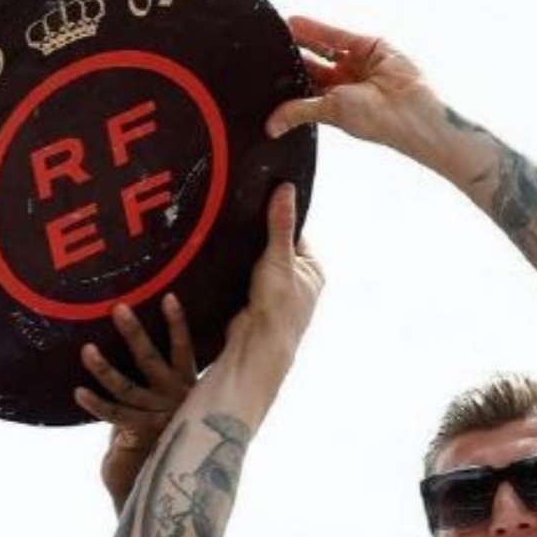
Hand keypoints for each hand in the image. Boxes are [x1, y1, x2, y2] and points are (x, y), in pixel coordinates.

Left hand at [76, 295, 196, 509]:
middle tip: (118, 308)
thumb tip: (180, 336)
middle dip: (134, 333)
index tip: (169, 297)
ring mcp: (155, 415)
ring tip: (87, 349)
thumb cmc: (173, 425)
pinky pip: (114, 415)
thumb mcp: (182, 398)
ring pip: (126, 387)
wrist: (172, 475)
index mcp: (186, 384)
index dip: (177, 324)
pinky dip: (95, 403)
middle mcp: (173, 396)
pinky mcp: (138, 432)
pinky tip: (78, 391)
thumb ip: (177, 372)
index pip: (183, 349)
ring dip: (104, 368)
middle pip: (150, 360)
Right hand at [224, 184, 323, 371]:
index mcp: (313, 271)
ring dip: (245, 256)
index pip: (295, 234)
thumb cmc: (278, 307)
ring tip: (228, 239)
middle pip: (275, 248)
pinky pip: (244, 278)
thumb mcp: (280, 258)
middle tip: (239, 221)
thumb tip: (286, 190)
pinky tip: (223, 261)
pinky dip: (236, 271)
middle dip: (258, 239)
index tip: (258, 204)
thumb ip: (281, 224)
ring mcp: (276, 294)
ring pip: (257, 264)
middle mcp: (298, 282)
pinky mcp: (254, 302)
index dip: (277, 219)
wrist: (255, 346)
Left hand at [267, 15, 441, 154]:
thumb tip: (271, 127)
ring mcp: (358, 64)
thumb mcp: (329, 112)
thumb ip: (298, 112)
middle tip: (266, 46)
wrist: (410, 110)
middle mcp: (346, 83)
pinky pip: (338, 36)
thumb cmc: (374, 120)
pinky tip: (295, 22)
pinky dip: (316, 28)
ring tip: (278, 30)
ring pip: (323, 47)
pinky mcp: (369, 46)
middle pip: (313, 64)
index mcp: (335, 103)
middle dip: (292, 55)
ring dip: (302, 38)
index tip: (264, 70)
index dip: (287, 78)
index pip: (305, 87)